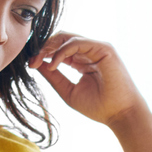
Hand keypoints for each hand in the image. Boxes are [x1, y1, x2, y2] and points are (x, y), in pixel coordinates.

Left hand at [29, 33, 144, 127]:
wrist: (121, 115)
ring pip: (67, 37)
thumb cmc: (98, 106)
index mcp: (81, 61)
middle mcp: (89, 52)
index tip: (30, 64)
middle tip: (33, 61)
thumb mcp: (68, 90)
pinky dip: (62, 51)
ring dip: (50, 47)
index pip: (58, 47)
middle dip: (44, 47)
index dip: (43, 53)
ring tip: (40, 61)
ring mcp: (97, 48)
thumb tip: (36, 64)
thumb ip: (53, 77)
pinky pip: (77, 43)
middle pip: (61, 38)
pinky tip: (54, 64)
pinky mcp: (104, 48)